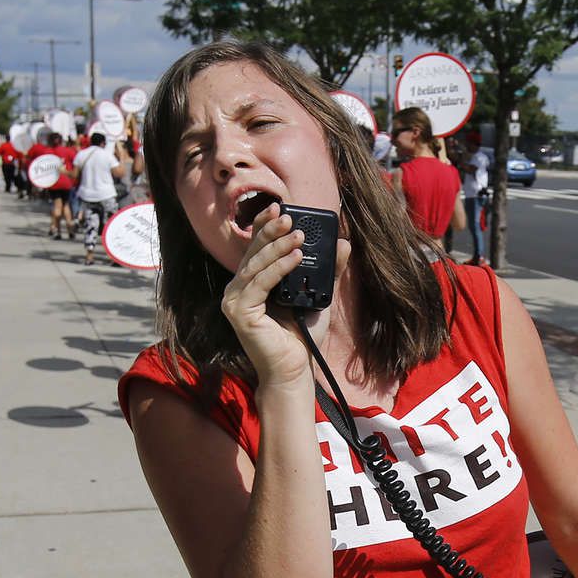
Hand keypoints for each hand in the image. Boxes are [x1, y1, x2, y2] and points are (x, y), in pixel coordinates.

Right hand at [218, 204, 334, 386]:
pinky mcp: (238, 312)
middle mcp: (238, 289)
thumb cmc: (302, 336)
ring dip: (278, 247)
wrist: (295, 370)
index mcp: (252, 283)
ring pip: (256, 265)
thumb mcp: (318, 296)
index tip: (280, 207)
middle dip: (272, 231)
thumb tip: (343, 243)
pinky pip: (259, 284)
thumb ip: (328, 271)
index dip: (266, 226)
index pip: (257, 249)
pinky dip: (278, 268)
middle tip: (289, 215)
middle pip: (254, 253)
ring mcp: (234, 301)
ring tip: (298, 234)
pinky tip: (295, 257)